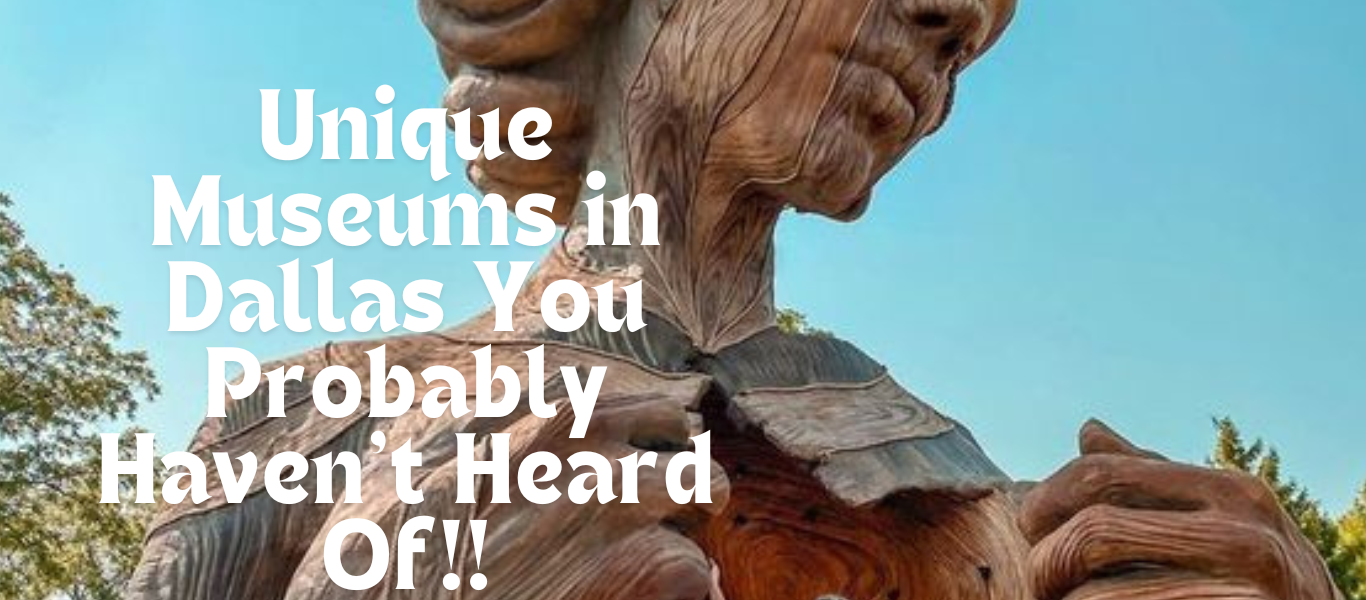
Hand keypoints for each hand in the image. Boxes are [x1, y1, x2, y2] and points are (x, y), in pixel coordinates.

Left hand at [1018, 420, 1339, 599]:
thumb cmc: (1257, 584)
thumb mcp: (1222, 523)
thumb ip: (1155, 482)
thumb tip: (1088, 431)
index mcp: (1232, 493)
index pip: (1102, 475)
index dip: (1046, 499)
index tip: (1029, 526)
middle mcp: (1244, 538)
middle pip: (1092, 532)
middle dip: (1046, 560)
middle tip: (1040, 580)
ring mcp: (1243, 597)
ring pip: (1095, 596)